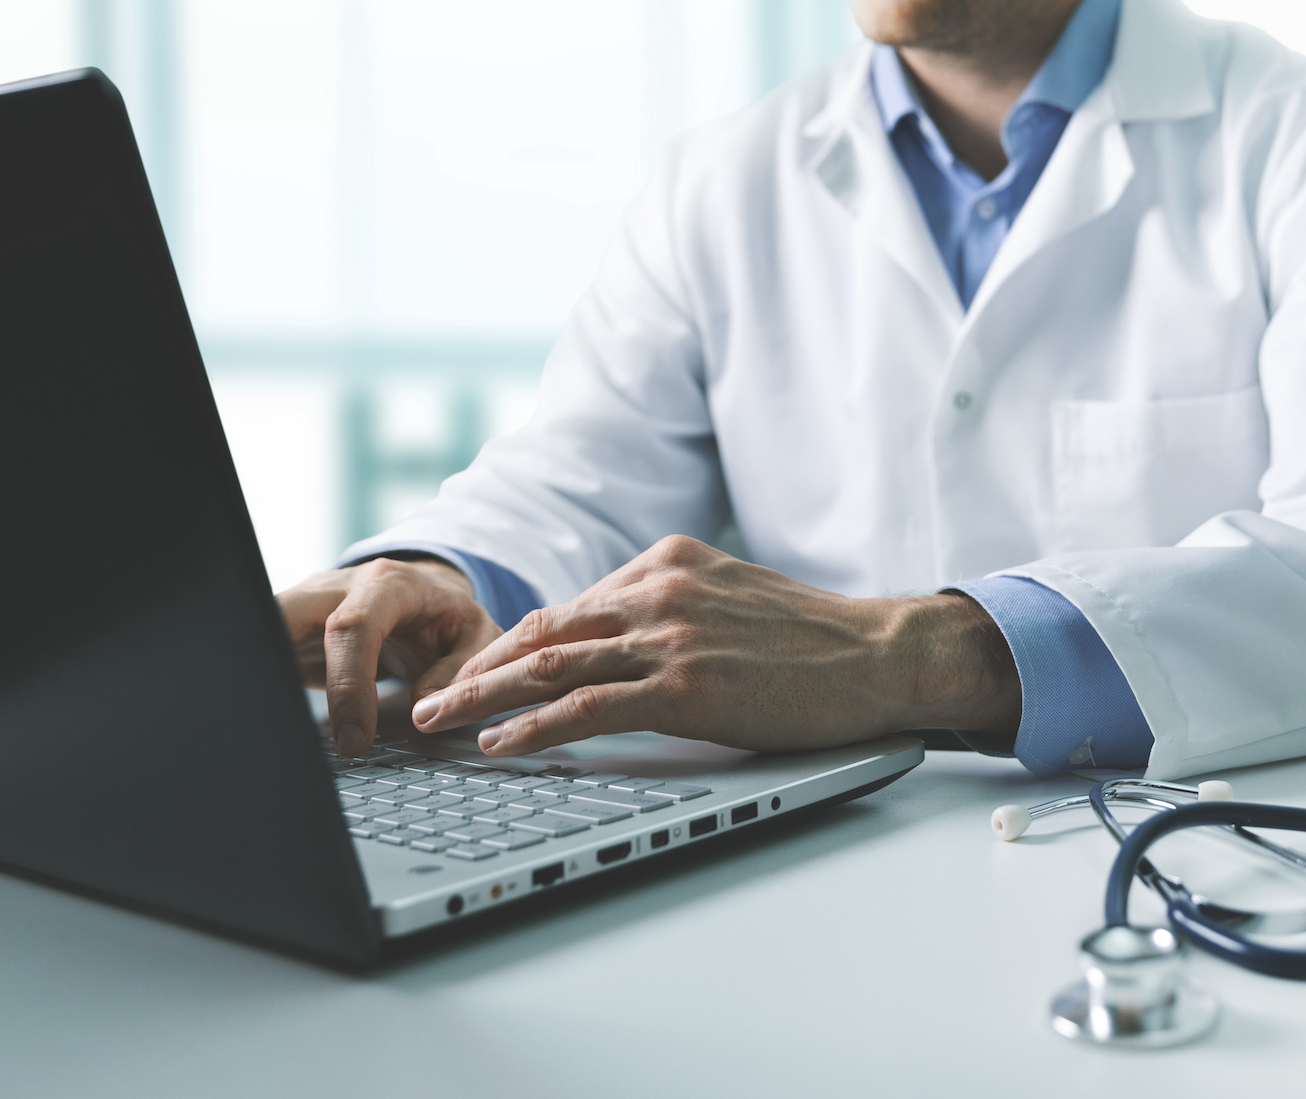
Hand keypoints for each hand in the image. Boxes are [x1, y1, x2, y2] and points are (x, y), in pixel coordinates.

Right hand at [277, 558, 499, 755]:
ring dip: (257, 675)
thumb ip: (463, 667)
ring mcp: (304, 606)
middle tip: (284, 731)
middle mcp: (335, 588)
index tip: (355, 738)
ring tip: (264, 732)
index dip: (348, 684)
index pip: (353, 627)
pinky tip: (266, 721)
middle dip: (272, 665)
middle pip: (283, 615)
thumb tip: (426, 703)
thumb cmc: (447, 616)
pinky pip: (263, 654)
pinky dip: (258, 684)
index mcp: (386, 584)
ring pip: (260, 630)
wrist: (421, 592)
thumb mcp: (476, 634)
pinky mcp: (285, 631)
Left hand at [409, 535, 1019, 756]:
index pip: (568, 609)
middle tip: (426, 703)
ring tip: (438, 726)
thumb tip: (616, 641)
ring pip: (551, 667)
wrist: (880, 653)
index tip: (471, 674)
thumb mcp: (733, 599)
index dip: (509, 646)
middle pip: (543, 632)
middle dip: (475, 670)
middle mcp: (659, 589)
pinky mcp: (687, 685)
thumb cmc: (815, 639)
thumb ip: (672, 607)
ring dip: (483, 698)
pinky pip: (589, 707)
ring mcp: (671, 635)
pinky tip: (500, 744)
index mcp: (668, 562)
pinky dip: (535, 726)